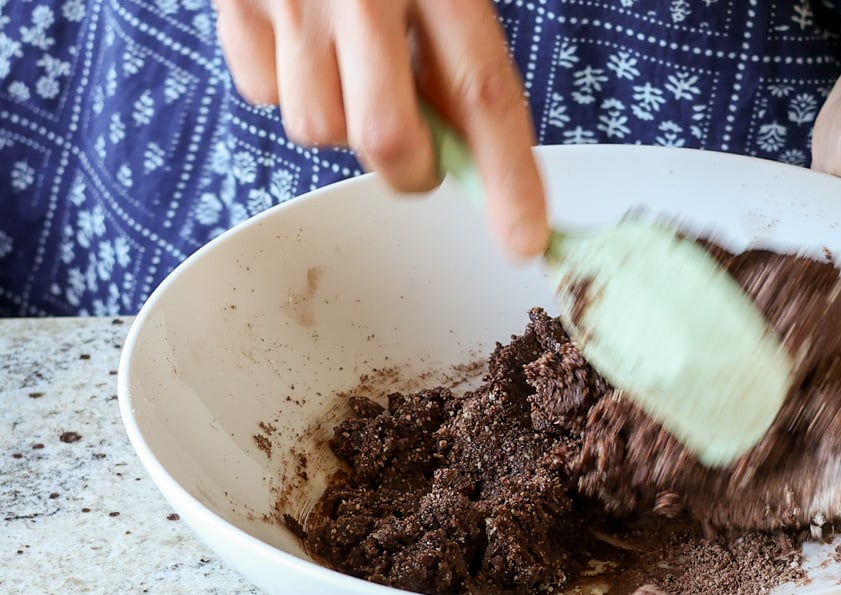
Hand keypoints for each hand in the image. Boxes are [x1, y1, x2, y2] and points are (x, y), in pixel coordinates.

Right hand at [212, 0, 548, 256]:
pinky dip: (289, 89)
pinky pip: (262, 96)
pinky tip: (305, 45)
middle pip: (386, 139)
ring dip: (344, 123)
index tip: (523, 241)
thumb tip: (473, 148)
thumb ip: (461, 45)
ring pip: (316, 129)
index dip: (507, 179)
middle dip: (412, 170)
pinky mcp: (234, 3)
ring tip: (353, 67)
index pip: (483, 94)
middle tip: (423, 152)